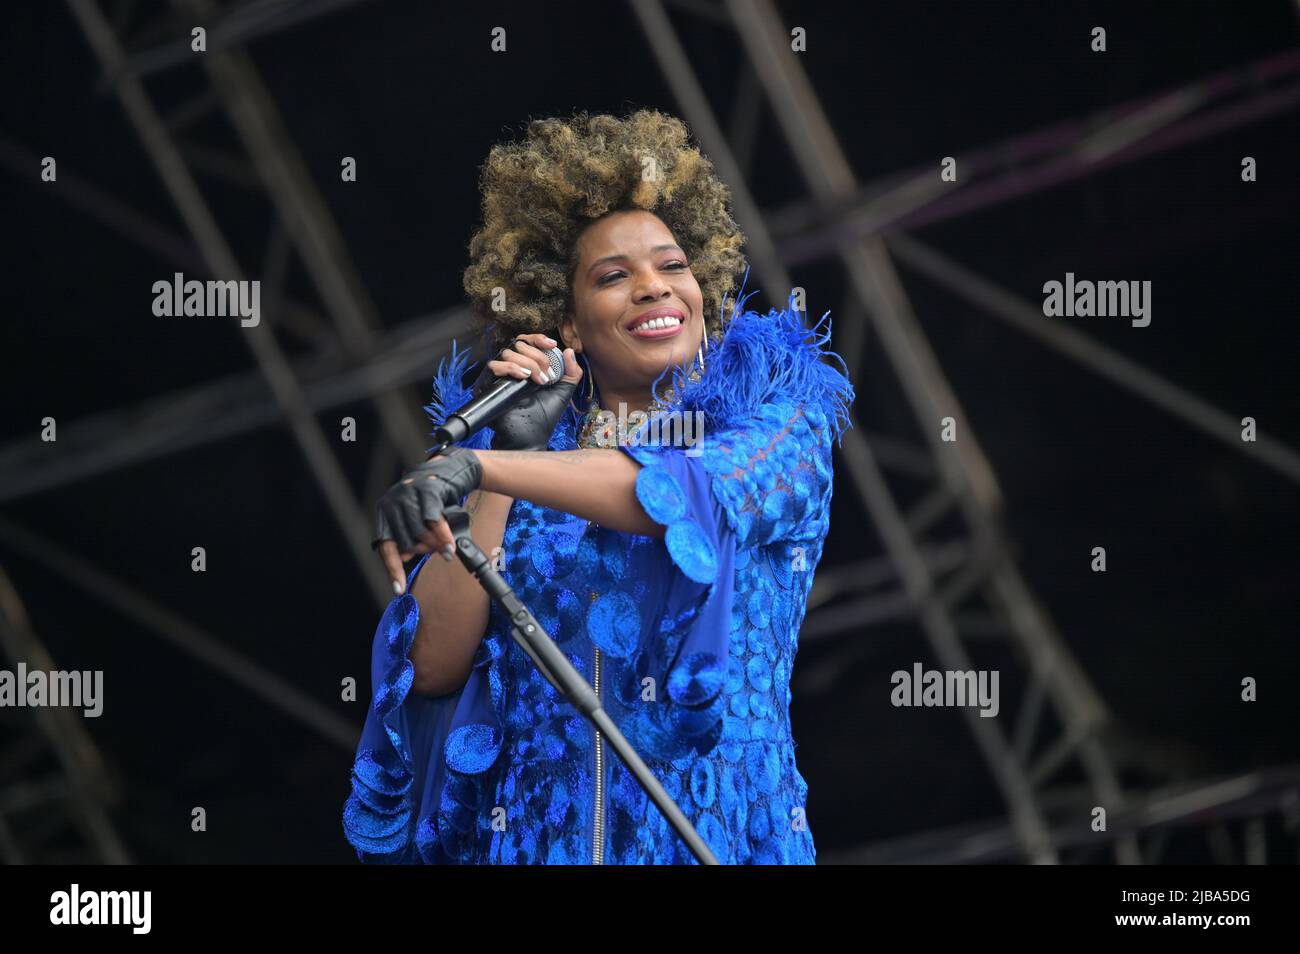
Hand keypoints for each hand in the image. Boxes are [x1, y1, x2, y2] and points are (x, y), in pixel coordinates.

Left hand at [372, 446, 482, 591]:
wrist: (452, 470)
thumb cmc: (434, 498)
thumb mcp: (418, 519)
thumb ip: (409, 537)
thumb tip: (402, 556)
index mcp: (385, 512)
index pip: (386, 547)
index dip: (393, 570)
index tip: (399, 590)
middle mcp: (392, 503)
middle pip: (406, 542)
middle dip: (423, 552)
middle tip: (438, 553)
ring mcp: (408, 495)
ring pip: (419, 534)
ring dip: (435, 546)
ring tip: (446, 551)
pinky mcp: (426, 491)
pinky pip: (434, 521)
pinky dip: (444, 537)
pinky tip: (450, 547)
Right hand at [472, 333, 583, 450]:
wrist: (531, 436)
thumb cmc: (544, 416)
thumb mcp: (563, 391)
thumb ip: (571, 372)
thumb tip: (570, 350)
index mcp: (527, 365)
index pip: (527, 341)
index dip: (538, 339)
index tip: (552, 345)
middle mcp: (512, 368)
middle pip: (518, 344)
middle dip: (537, 356)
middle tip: (548, 374)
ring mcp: (499, 376)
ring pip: (507, 352)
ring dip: (528, 363)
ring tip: (539, 380)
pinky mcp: (488, 385)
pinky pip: (494, 366)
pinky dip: (511, 368)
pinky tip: (524, 377)